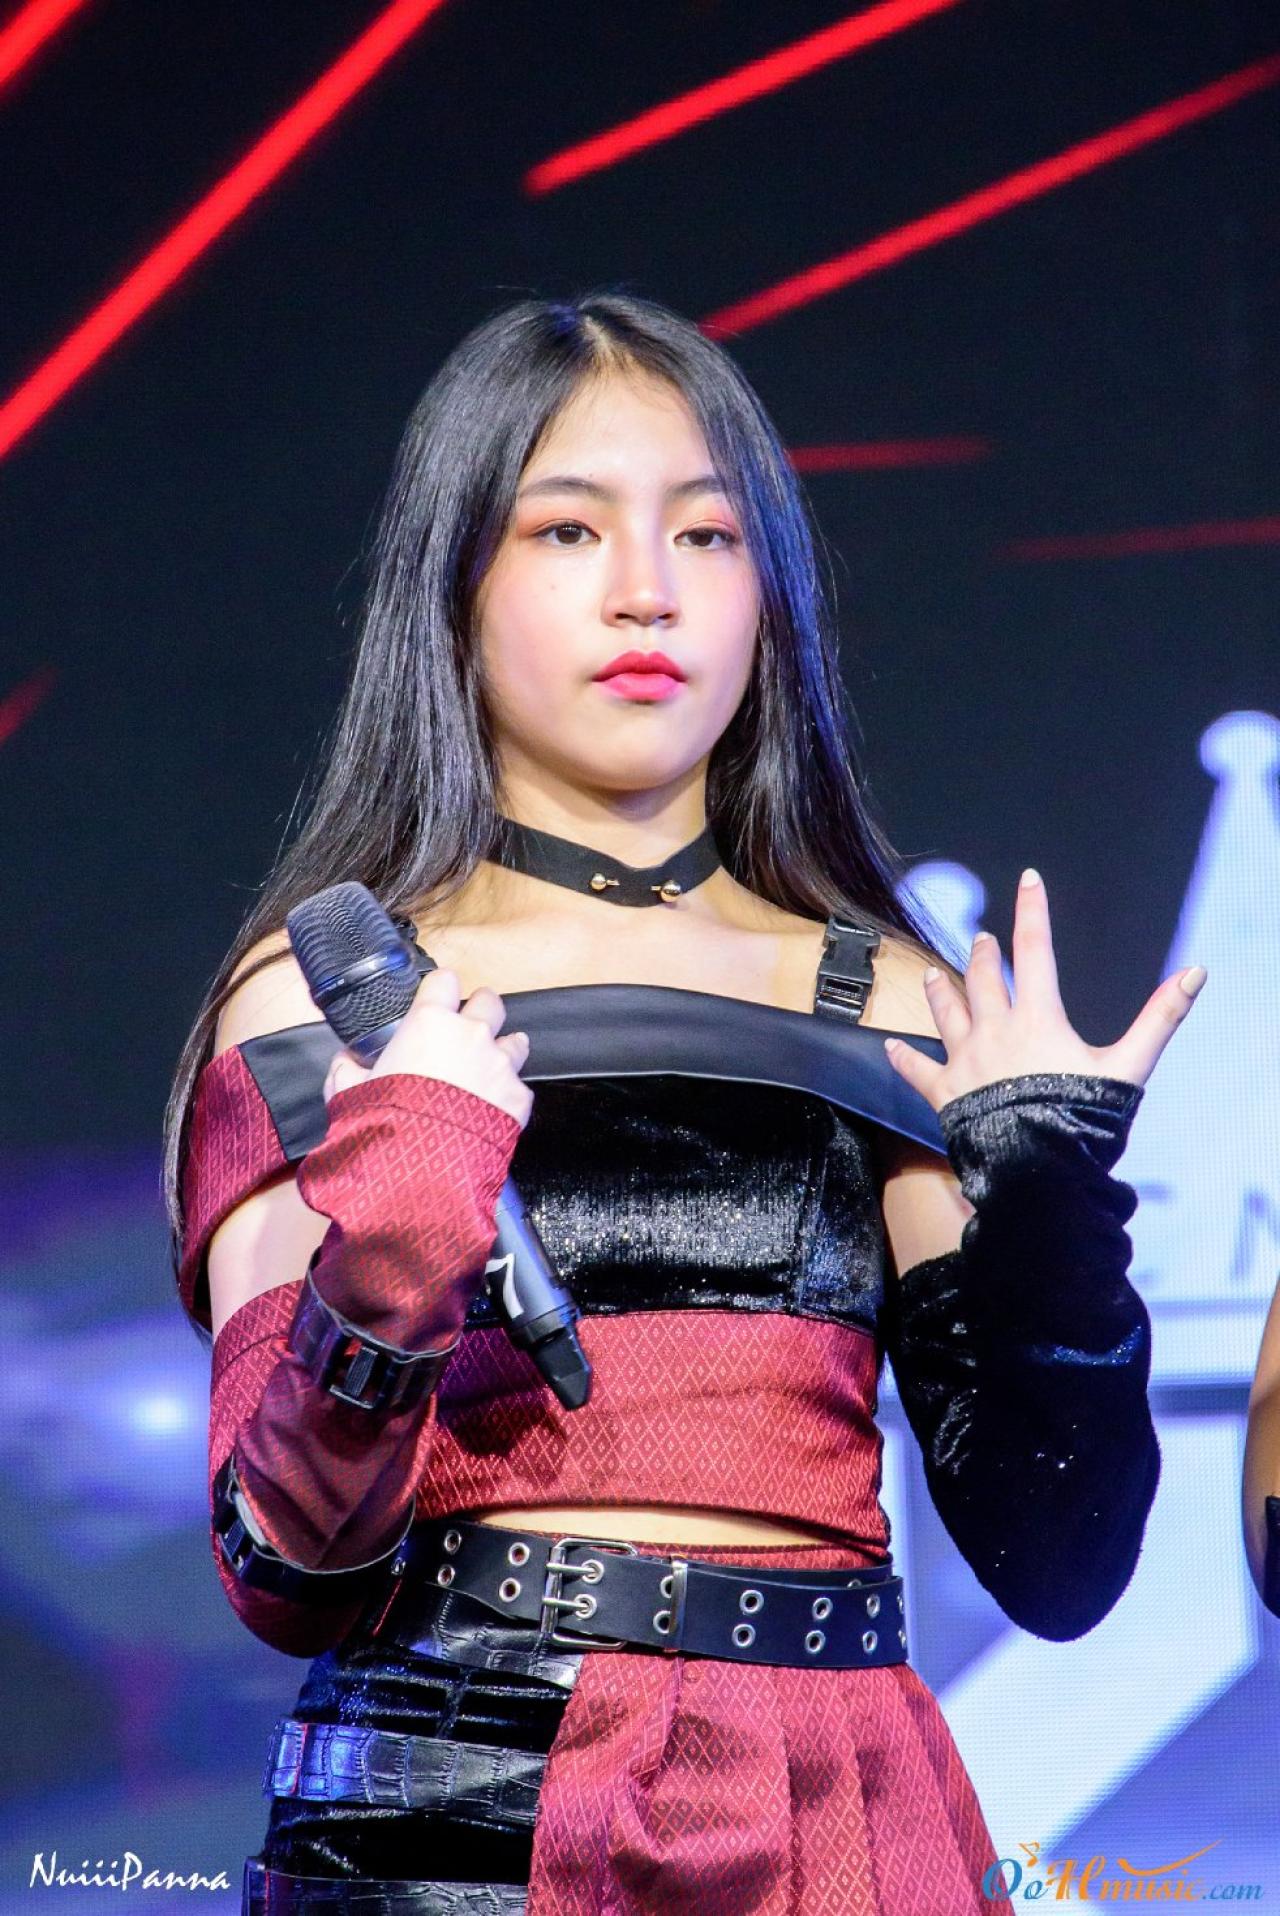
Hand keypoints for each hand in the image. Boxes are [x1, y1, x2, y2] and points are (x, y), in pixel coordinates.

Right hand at [321, 965, 533, 1128]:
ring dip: (502, 1050)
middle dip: (480, 1012)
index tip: (437, 999)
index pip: (444, 980)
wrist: (420, 1170)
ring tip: (486, 1068)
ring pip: (514, 1040)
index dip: (440, 989)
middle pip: (489, 1001)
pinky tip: (491, 1108)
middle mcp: (471, 1035)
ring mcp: (499, 1065)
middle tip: (466, 1030)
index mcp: (430, 1023)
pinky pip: (519, 1087)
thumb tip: (345, 1062)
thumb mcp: (349, 1091)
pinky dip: (508, 1095)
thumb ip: (348, 1068)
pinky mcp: (518, 1097)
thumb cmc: (385, 1125)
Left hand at [883, 868, 1206, 1114]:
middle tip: (980, 940)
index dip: (1032, 910)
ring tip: (932, 972)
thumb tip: (1195, 973)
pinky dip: (903, 1058)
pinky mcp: (944, 1093)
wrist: (1037, 1170)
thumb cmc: (1084, 1120)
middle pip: (982, 978)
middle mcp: (994, 1031)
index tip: (1028, 879)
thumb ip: (1160, 1017)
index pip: (1035, 950)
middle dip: (983, 955)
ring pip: (945, 1013)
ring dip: (939, 989)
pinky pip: (917, 1070)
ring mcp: (965, 1061)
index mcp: (1037, 1019)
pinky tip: (889, 1047)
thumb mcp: (1129, 1066)